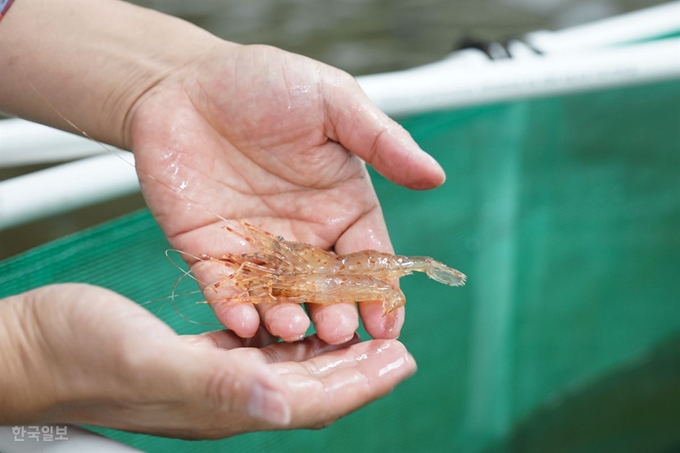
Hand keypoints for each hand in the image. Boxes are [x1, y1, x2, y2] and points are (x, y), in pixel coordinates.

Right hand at [0, 284, 415, 437]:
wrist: (32, 350)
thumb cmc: (78, 355)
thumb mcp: (147, 361)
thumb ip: (215, 385)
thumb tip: (283, 405)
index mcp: (223, 402)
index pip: (311, 399)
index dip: (360, 382)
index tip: (401, 358)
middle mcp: (227, 395)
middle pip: (311, 385)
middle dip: (358, 366)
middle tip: (396, 342)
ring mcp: (213, 377)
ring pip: (290, 368)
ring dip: (329, 350)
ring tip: (362, 327)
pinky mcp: (198, 356)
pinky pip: (259, 349)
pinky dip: (289, 333)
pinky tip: (300, 315)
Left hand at [128, 43, 444, 342]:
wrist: (184, 80)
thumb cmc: (265, 83)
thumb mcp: (333, 101)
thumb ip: (382, 141)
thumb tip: (435, 176)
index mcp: (341, 205)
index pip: (368, 258)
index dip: (380, 291)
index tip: (389, 322)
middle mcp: (303, 234)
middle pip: (326, 288)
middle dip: (336, 313)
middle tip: (340, 332)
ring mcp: (256, 246)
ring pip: (278, 296)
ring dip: (287, 318)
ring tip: (294, 329)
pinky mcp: (208, 250)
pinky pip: (223, 287)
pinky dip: (233, 307)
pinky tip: (243, 322)